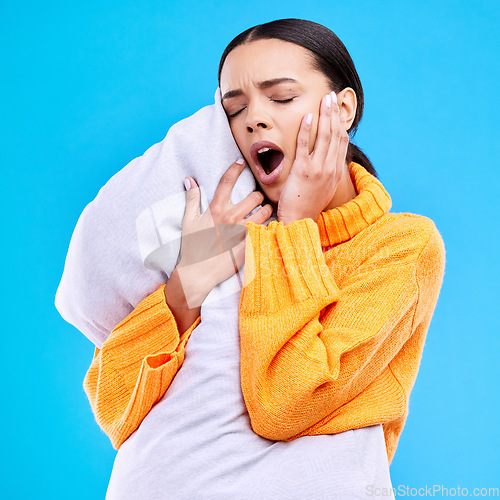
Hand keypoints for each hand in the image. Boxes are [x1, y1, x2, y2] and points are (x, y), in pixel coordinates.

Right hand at [176, 160, 272, 306]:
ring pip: (265, 212)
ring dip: (266, 211)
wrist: (198, 272)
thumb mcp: (189, 220)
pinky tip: (265, 229)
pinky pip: (266, 230)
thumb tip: (189, 179)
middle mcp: (231, 217)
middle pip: (255, 196)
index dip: (235, 168)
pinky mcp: (250, 244)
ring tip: (263, 214)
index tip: (241, 162)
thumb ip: (192, 198)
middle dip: (257, 197)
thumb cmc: (192, 246)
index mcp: (216, 208)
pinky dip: (267, 228)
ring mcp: (242, 231)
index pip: (227, 181)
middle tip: (256, 202)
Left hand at [277, 92, 349, 224]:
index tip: (337, 110)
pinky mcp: (303, 171)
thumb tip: (326, 161)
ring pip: (325, 137)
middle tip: (331, 97)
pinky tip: (307, 117)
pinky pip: (305, 146)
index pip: (342, 142)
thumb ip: (326, 172)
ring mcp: (318, 169)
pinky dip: (307, 130)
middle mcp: (330, 168)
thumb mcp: (323, 188)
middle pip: (336, 135)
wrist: (299, 221)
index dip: (340, 123)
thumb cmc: (307, 205)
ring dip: (325, 116)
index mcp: (336, 172)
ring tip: (324, 100)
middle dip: (334, 114)